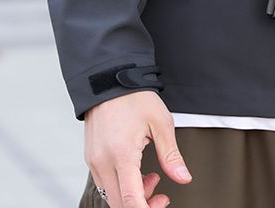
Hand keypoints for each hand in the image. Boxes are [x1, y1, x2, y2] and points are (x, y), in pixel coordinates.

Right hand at [84, 90, 191, 207]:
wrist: (110, 80)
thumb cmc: (134, 97)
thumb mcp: (161, 122)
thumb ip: (171, 154)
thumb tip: (183, 177)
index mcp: (121, 154)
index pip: (131, 200)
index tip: (161, 203)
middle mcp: (103, 162)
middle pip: (119, 204)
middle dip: (142, 204)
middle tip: (161, 193)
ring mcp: (94, 161)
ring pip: (111, 195)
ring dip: (132, 195)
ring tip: (151, 176)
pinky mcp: (91, 158)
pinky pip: (105, 183)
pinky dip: (122, 185)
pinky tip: (136, 171)